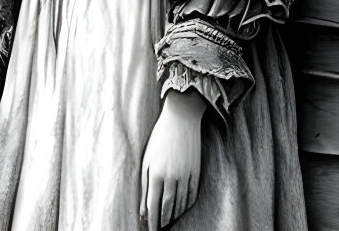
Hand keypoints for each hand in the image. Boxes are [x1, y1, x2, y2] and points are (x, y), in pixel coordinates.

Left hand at [140, 89, 204, 230]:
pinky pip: (192, 196)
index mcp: (156, 173)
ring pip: (180, 205)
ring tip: (168, 222)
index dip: (151, 221)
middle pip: (167, 208)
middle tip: (158, 229)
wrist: (181, 118)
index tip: (150, 230)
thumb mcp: (146, 158)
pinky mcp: (196, 173)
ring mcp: (186, 176)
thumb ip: (144, 184)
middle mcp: (171, 177)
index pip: (153, 205)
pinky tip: (181, 210)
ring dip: (174, 216)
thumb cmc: (159, 137)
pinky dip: (186, 206)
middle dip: (162, 221)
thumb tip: (142, 209)